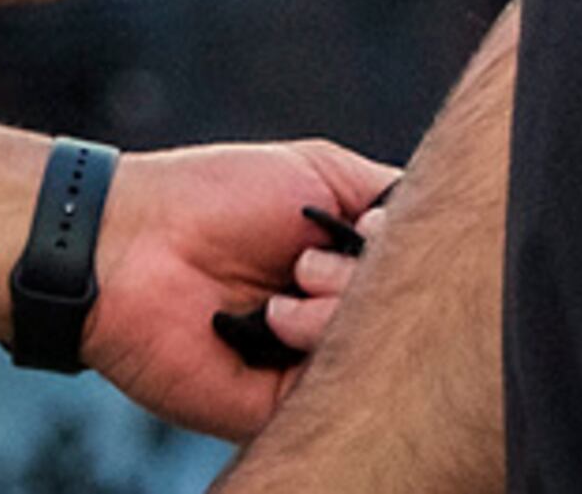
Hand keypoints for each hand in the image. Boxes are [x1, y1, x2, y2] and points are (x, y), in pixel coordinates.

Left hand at [91, 139, 399, 440]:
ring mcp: (321, 362)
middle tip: (314, 256)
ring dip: (338, 302)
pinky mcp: (290, 407)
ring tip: (285, 283)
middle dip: (375, 274)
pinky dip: (318, 339)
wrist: (134, 245)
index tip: (376, 223)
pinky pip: (342, 384)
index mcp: (356, 264)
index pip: (424, 267)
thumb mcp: (320, 174)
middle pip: (413, 307)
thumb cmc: (217, 197)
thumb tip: (447, 218)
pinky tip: (277, 315)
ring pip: (383, 344)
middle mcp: (345, 315)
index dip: (414, 244)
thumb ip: (394, 196)